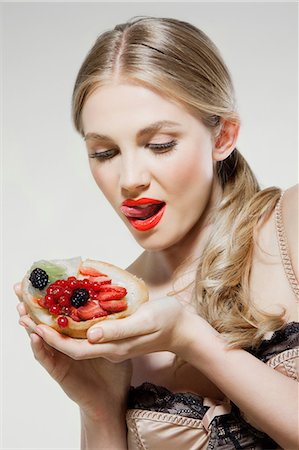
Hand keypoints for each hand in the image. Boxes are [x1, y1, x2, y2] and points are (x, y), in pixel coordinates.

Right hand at [14, 283, 131, 420]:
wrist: (112, 400)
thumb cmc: (114, 372)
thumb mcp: (115, 340)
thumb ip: (113, 324)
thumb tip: (117, 299)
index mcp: (76, 335)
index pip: (59, 312)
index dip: (49, 298)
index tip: (39, 280)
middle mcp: (64, 344)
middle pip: (44, 321)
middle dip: (31, 306)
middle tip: (19, 289)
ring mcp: (60, 358)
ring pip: (41, 337)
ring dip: (30, 323)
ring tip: (22, 309)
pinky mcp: (59, 371)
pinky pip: (47, 358)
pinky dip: (40, 347)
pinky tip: (34, 335)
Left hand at [17, 294, 199, 363]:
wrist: (185, 328)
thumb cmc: (168, 321)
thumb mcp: (144, 322)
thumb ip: (118, 330)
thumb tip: (90, 335)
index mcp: (114, 347)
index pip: (75, 349)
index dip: (54, 338)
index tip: (35, 325)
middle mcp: (110, 348)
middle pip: (73, 344)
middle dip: (51, 331)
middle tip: (32, 313)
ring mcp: (114, 343)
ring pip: (80, 338)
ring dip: (61, 325)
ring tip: (45, 309)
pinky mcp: (118, 336)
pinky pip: (91, 331)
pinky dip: (76, 321)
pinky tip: (71, 307)